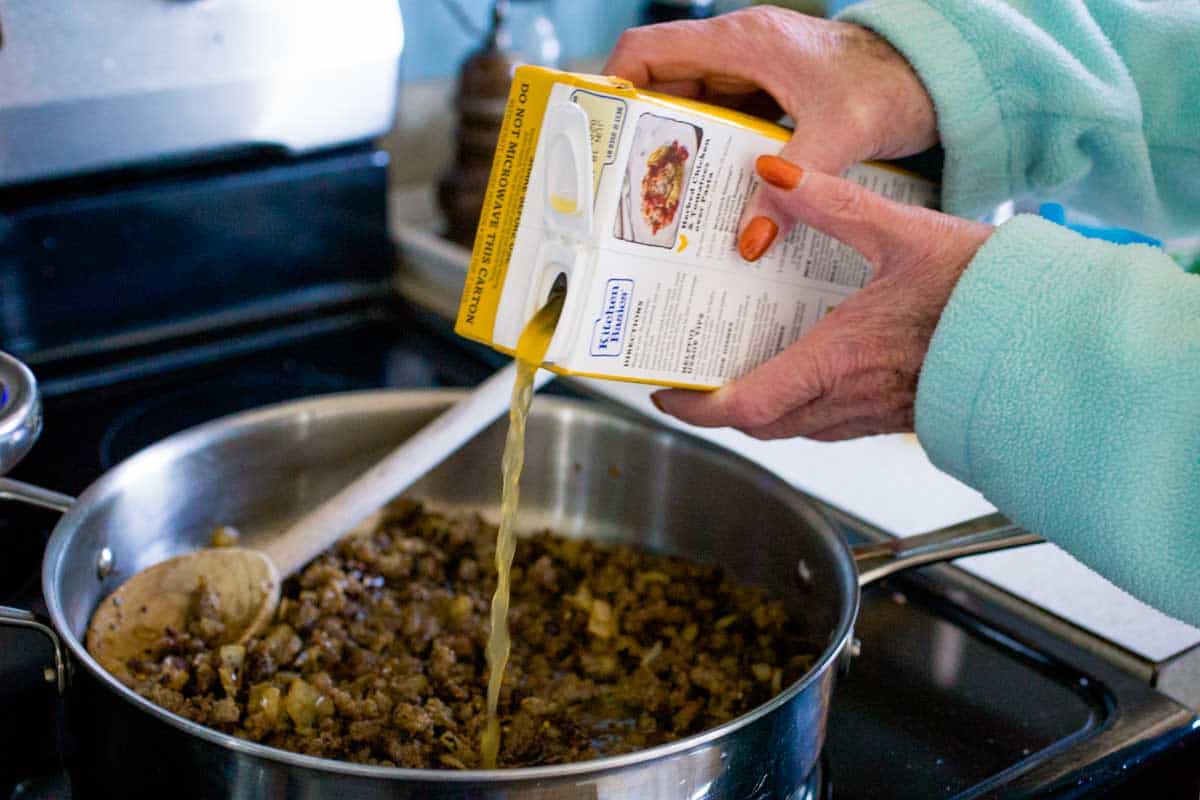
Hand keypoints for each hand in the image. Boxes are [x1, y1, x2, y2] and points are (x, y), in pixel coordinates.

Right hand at [604, 6, 937, 255]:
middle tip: (622, 188)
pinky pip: (719, 125)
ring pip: (689, 109)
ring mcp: (751, 73)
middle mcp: (738, 51)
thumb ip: (793, 187)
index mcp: (743, 41)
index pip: (650, 49)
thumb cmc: (890, 88)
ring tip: (656, 201)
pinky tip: (705, 197)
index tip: (597, 135)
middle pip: (662, 86)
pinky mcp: (765, 96)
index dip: (614, 86)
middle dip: (640, 134)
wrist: (933, 78)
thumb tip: (747, 243)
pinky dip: (707, 157)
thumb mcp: (841, 137)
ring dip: (674, 151)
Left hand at [651, 156, 993, 440]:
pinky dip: (798, 405)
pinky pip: (828, 423)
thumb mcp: (903, 232)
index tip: (663, 392)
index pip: (745, 408)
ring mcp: (873, 416)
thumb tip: (773, 175)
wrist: (1050, 336)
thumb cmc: (986, 294)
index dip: (695, 409)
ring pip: (794, 428)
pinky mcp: (894, 416)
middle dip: (717, 408)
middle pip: (761, 424)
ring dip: (758, 408)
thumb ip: (832, 203)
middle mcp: (849, 401)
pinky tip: (803, 367)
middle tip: (688, 377)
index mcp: (838, 362)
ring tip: (734, 368)